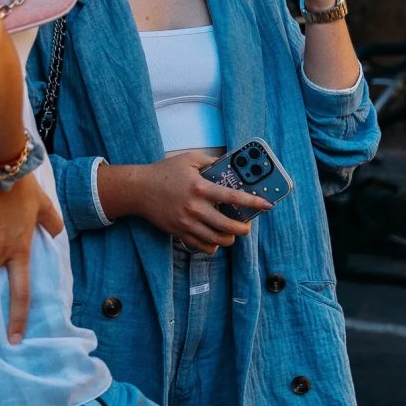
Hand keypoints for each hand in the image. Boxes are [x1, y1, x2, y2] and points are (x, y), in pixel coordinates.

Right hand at [131, 151, 271, 251]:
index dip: (253, 202)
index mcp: (200, 188)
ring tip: (232, 233)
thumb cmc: (164, 172)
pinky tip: (215, 239)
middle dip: (243, 229)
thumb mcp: (189, 159)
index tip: (267, 205)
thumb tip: (229, 163)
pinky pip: (200, 247)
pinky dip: (212, 246)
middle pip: (227, 226)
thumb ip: (211, 161)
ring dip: (229, 239)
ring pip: (216, 240)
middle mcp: (195, 208)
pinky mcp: (178, 232)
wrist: (138, 190)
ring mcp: (186, 223)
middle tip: (247, 227)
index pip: (233, 198)